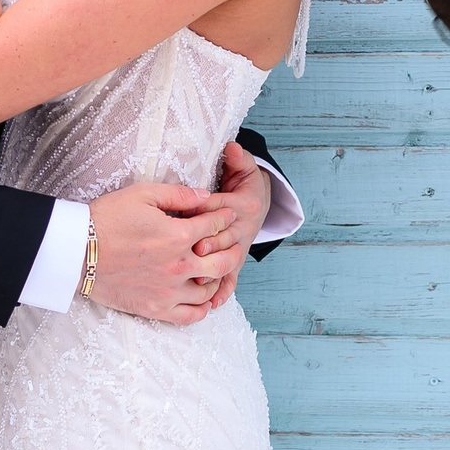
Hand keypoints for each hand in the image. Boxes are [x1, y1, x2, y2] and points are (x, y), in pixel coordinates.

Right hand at [85, 181, 261, 324]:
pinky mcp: (155, 309)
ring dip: (219, 279)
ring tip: (216, 270)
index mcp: (178, 235)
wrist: (76, 251)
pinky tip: (202, 298)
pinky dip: (203, 308)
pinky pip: (191, 316)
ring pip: (210, 290)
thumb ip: (178, 194)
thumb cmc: (106, 218)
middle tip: (233, 243)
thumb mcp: (142, 194)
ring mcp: (168, 291)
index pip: (216, 226)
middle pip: (223, 262)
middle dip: (232, 249)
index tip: (228, 215)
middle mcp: (179, 266)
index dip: (225, 217)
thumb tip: (205, 196)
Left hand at [195, 143, 272, 310]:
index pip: (220, 206)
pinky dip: (223, 291)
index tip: (191, 211)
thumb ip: (237, 158)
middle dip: (209, 242)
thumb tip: (232, 147)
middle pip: (223, 237)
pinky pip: (230, 279)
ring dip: (213, 270)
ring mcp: (238, 248)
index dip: (206, 208)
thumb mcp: (243, 168)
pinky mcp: (234, 263)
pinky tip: (212, 302)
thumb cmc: (243, 184)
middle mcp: (243, 229)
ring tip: (198, 280)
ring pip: (226, 262)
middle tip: (193, 248)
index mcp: (243, 204)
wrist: (258, 204)